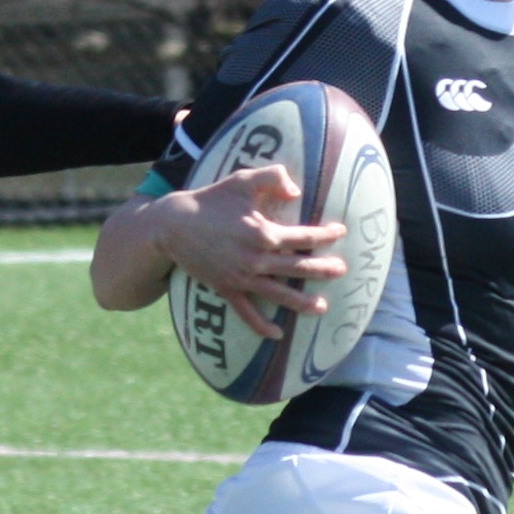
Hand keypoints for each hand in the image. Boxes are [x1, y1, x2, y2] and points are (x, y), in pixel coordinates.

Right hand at [149, 164, 346, 342]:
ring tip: (322, 308)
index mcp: (264, 233)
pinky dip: (261, 326)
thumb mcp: (242, 180)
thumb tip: (297, 191)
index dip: (324, 235)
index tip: (340, 232)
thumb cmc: (211, 200)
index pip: (303, 237)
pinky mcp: (226, 289)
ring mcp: (241, 278)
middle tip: (341, 270)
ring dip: (302, 302)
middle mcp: (256, 259)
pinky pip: (247, 312)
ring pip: (279, 294)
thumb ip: (273, 178)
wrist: (173, 225)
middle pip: (298, 268)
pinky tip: (277, 335)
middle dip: (322, 270)